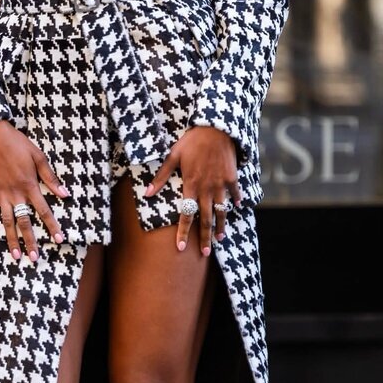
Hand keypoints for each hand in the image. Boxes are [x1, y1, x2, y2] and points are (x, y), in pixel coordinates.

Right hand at [0, 120, 70, 261]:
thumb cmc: (19, 144)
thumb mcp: (39, 157)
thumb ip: (51, 178)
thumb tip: (65, 194)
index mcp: (29, 185)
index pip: (44, 210)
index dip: (52, 226)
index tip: (59, 239)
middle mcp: (15, 193)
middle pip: (24, 221)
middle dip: (30, 241)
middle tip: (34, 258)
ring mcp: (0, 194)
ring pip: (7, 221)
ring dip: (11, 239)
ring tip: (15, 255)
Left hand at [144, 126, 241, 256]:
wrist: (216, 128)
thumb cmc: (191, 141)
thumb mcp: (173, 156)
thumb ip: (161, 176)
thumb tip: (147, 193)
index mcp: (191, 185)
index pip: (186, 214)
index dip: (184, 232)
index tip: (181, 247)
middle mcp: (207, 189)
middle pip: (206, 219)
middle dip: (205, 237)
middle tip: (206, 253)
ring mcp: (221, 184)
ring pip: (221, 211)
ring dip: (221, 226)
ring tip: (220, 238)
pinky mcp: (232, 177)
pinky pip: (234, 194)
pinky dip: (235, 201)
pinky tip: (235, 208)